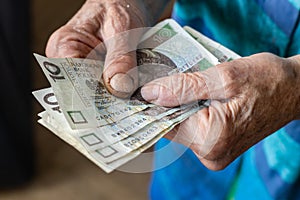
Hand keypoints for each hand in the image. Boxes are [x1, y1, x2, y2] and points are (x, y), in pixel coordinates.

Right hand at [46, 0, 151, 97]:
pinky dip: (123, 94)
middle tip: (129, 109)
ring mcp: (86, 71)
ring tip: (135, 102)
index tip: (113, 107)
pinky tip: (135, 95)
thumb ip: (121, 57)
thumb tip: (119, 88)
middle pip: (83, 93)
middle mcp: (70, 63)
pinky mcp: (101, 76)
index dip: (90, 98)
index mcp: (65, 46)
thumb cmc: (119, 7)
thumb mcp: (122, 27)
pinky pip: (110, 91)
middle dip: (106, 103)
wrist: (128, 4)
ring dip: (117, 100)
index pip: (70, 82)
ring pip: (98, 95)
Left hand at [141, 52, 299, 169]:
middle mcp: (211, 154)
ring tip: (187, 83)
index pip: (166, 122)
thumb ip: (184, 88)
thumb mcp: (223, 77)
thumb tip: (150, 93)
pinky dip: (190, 110)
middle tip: (167, 77)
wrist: (293, 90)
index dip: (154, 102)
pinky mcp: (216, 146)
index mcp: (212, 140)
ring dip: (180, 104)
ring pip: (182, 125)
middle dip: (168, 101)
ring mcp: (214, 153)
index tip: (144, 84)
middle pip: (173, 125)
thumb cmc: (266, 81)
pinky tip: (196, 94)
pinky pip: (193, 127)